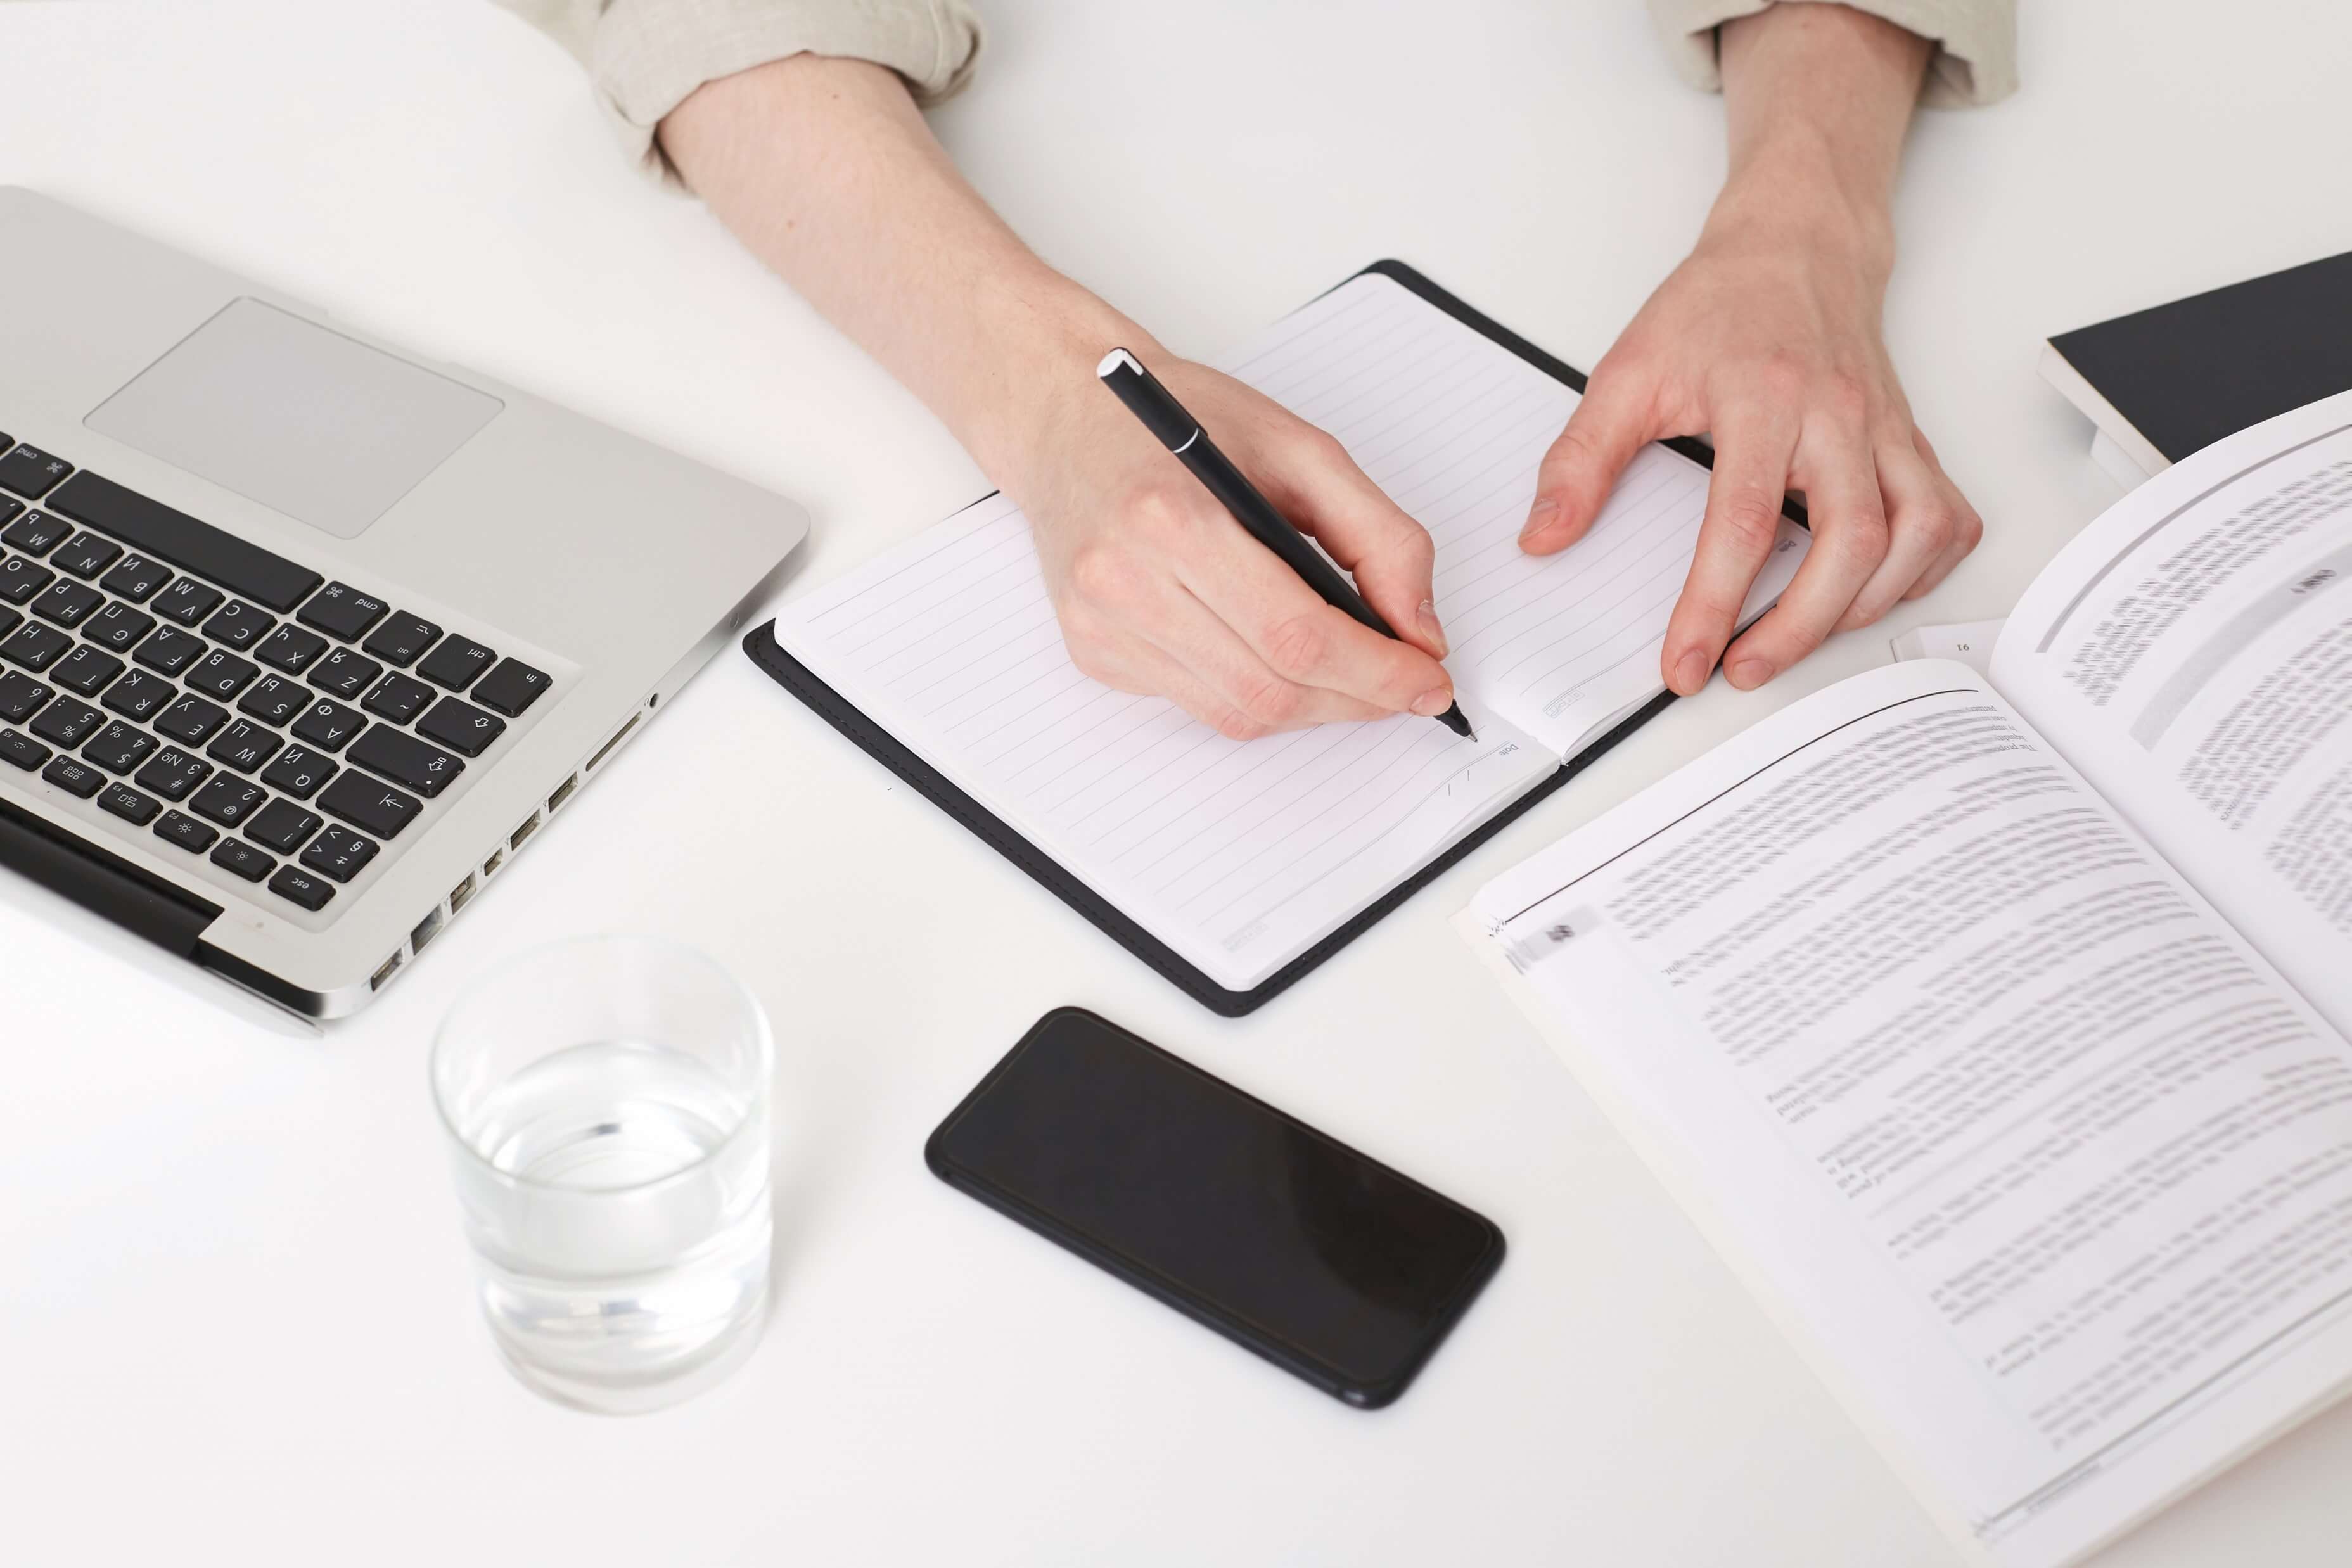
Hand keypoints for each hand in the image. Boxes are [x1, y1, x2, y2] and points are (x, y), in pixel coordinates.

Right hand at [991, 342, 1455, 738]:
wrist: (1068, 417)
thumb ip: (1379, 537)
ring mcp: (1101, 626)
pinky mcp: (1093, 653)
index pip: (1297, 634)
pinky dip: (1254, 692)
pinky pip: (1197, 704)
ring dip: (1312, 707)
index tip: (1429, 680)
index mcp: (1175, 518)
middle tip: (1404, 686)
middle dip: (1356, 699)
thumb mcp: (1301, 449)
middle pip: (1269, 688)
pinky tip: (1271, 652)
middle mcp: (1124, 580)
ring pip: (1236, 713)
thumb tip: (1420, 634)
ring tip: (1350, 674)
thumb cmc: (1182, 420)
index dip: (1377, 672)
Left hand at [1520, 219, 1979, 695]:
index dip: (1714, 605)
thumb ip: (1581, 459)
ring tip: (1800, 636)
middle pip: (1850, 541)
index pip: (1744, 520)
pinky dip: (1923, 569)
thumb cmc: (1718, 306)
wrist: (1796, 245)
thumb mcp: (1628, 372)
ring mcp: (1885, 430)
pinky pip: (1948, 517)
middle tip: (1744, 669)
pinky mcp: (1911, 439)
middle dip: (1800, 626)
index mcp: (1764, 398)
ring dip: (1864, 605)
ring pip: (1914, 535)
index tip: (1685, 662)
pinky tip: (1873, 590)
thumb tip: (1544, 537)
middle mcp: (1838, 416)